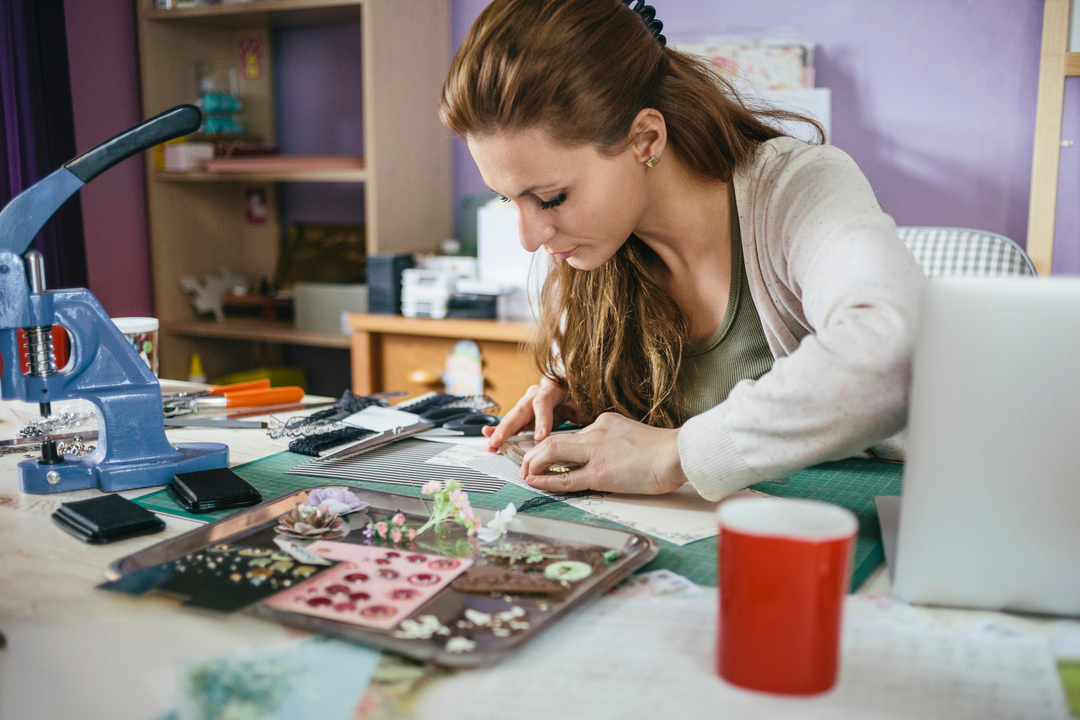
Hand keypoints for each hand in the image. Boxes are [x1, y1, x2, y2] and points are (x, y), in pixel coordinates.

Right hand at [482, 378, 585, 450]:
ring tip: (491, 443)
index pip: (543, 401)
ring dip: (501, 432)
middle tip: (500, 441)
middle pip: (521, 409)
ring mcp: (529, 403)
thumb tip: (590, 428)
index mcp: (554, 388)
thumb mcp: (587, 405)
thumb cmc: (584, 399)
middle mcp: (537, 393)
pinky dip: (501, 432)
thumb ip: (584, 414)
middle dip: (509, 427)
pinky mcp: (526, 415)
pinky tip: (489, 437)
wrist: (580, 393)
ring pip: (513, 417)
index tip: (540, 436)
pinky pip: (512, 424)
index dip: (541, 419)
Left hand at [520, 412, 688, 494]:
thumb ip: (616, 441)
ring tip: (525, 474)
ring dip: (533, 464)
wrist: (678, 454)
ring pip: (552, 452)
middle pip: (553, 439)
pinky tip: (534, 482)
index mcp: (605, 422)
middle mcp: (596, 432)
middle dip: (534, 453)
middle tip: (526, 465)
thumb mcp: (633, 435)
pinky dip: (546, 480)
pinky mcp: (600, 474)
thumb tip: (607, 456)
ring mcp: (596, 452)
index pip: (572, 434)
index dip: (554, 445)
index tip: (545, 453)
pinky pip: (565, 477)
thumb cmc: (666, 451)